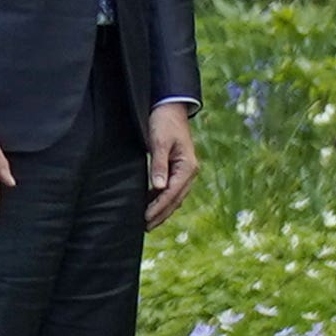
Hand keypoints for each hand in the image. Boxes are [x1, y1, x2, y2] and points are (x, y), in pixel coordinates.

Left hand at [145, 103, 200, 229]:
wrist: (170, 108)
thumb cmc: (164, 123)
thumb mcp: (159, 143)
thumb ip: (159, 165)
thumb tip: (159, 188)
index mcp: (188, 167)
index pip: (172, 193)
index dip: (159, 208)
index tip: (145, 218)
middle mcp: (190, 172)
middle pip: (176, 199)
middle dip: (161, 214)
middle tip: (145, 227)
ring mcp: (185, 172)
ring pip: (175, 197)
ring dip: (162, 210)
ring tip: (147, 222)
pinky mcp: (178, 169)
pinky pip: (172, 190)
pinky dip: (162, 200)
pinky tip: (150, 205)